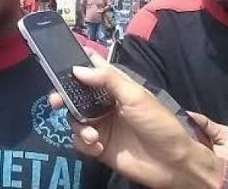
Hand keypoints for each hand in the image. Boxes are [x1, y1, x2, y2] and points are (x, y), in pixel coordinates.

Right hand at [49, 52, 227, 188]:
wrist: (172, 164)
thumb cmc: (158, 124)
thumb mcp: (135, 96)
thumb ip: (106, 80)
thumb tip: (76, 69)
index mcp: (115, 86)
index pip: (92, 68)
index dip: (75, 62)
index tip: (57, 62)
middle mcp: (104, 103)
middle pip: (74, 93)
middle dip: (62, 96)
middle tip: (55, 102)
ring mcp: (100, 124)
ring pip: (73, 118)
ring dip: (78, 126)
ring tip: (93, 136)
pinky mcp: (98, 146)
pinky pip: (79, 140)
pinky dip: (84, 143)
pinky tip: (98, 147)